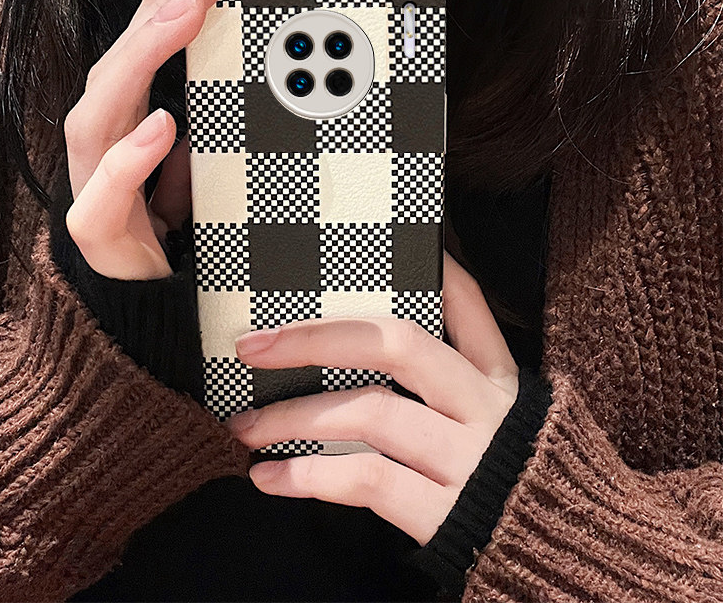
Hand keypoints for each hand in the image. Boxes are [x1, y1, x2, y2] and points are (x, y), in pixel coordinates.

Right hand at [63, 0, 231, 279]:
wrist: (141, 301)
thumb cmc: (167, 227)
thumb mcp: (198, 164)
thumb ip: (206, 124)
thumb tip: (236, 80)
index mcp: (126, 123)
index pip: (141, 49)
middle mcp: (103, 143)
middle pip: (121, 63)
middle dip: (161, 10)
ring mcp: (93, 183)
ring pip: (102, 109)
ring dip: (143, 58)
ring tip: (184, 18)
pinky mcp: (95, 230)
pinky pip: (106, 190)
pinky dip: (133, 155)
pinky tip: (161, 123)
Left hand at [225, 251, 519, 545]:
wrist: (568, 559)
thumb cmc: (514, 477)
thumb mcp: (503, 416)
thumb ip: (459, 368)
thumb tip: (405, 314)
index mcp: (495, 378)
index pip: (465, 305)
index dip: (425, 269)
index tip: (361, 254)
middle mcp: (485, 408)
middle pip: (395, 347)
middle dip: (316, 339)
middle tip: (253, 346)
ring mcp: (468, 460)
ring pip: (370, 413)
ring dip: (294, 416)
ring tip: (244, 426)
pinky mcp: (448, 514)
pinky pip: (369, 481)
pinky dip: (310, 475)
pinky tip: (270, 476)